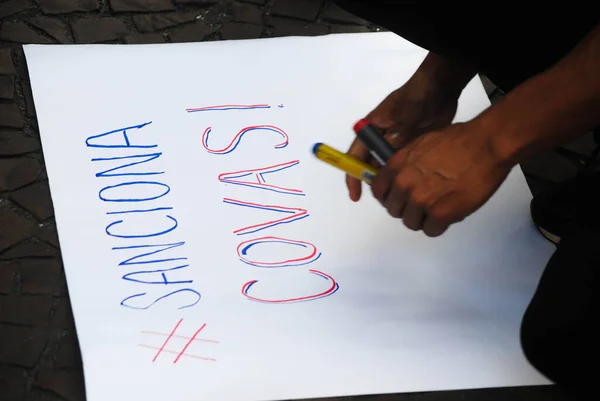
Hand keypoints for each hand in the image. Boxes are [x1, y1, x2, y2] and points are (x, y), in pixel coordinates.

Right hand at [347, 74, 459, 200]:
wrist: (440, 89)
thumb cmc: (417, 97)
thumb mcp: (406, 113)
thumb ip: (398, 133)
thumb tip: (390, 152)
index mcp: (370, 129)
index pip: (354, 156)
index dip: (353, 177)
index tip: (356, 196)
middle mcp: (378, 139)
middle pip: (369, 167)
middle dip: (376, 184)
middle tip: (390, 199)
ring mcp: (393, 144)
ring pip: (386, 170)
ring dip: (391, 182)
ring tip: (404, 195)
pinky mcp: (407, 148)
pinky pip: (401, 167)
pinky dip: (404, 177)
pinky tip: (413, 187)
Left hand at [370, 121, 511, 236]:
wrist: (486, 145)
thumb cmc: (460, 140)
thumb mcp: (421, 145)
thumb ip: (406, 163)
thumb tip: (401, 177)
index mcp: (397, 166)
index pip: (379, 191)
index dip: (389, 197)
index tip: (398, 198)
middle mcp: (404, 184)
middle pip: (395, 210)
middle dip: (408, 208)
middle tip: (424, 204)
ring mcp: (421, 200)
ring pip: (411, 223)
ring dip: (423, 219)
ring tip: (438, 208)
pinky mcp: (440, 214)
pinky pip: (431, 231)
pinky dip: (439, 226)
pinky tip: (449, 214)